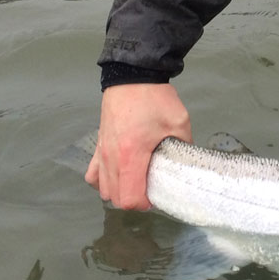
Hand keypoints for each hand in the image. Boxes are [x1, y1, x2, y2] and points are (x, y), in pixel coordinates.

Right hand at [84, 83, 191, 209]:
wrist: (132, 75)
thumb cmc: (155, 99)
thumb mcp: (179, 123)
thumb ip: (183, 146)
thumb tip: (185, 163)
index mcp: (131, 156)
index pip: (130, 199)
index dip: (145, 203)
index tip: (157, 194)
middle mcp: (111, 158)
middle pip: (115, 198)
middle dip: (134, 199)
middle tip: (151, 187)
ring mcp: (101, 152)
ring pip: (103, 188)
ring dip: (120, 191)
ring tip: (137, 181)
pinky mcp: (98, 146)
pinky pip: (93, 174)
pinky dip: (104, 180)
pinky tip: (118, 174)